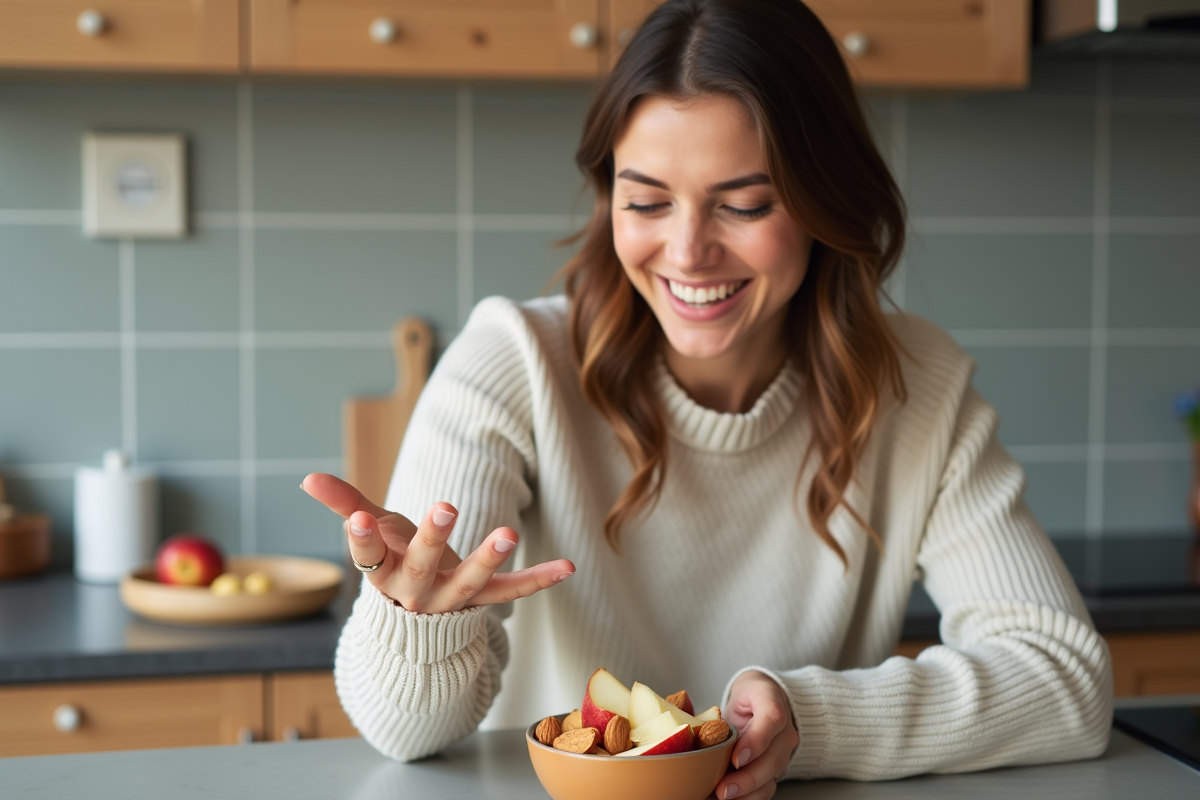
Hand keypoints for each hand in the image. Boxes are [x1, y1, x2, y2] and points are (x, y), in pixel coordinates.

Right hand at [302, 473, 574, 613]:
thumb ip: (344, 504)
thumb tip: (307, 478)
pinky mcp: (483, 601)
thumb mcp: (371, 532)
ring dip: (488, 557)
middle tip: (445, 506)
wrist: (417, 623)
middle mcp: (415, 593)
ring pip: (470, 582)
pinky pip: (513, 592)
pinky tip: (569, 567)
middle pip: (422, 567)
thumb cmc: (393, 560)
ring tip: (508, 532)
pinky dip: (540, 580)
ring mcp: (451, 600)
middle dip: (432, 538)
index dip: (362, 540)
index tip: (357, 519)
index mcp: (383, 574)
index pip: (367, 559)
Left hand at [713, 671, 799, 799]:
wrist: (764, 700)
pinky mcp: (776, 768)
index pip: (772, 719)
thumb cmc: (749, 697)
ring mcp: (783, 752)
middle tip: (723, 790)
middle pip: (773, 759)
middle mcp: (784, 731)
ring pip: (771, 778)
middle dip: (747, 779)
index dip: (755, 742)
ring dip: (747, 793)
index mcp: (773, 703)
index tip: (737, 759)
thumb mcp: (736, 694)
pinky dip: (748, 797)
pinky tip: (728, 799)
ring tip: (721, 797)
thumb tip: (703, 740)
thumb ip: (726, 713)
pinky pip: (767, 788)